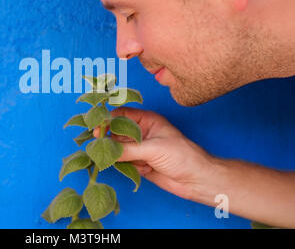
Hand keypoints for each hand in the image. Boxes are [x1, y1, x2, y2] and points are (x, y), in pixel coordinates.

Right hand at [94, 107, 215, 200]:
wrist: (197, 180)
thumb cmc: (183, 156)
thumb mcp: (154, 149)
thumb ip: (128, 149)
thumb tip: (105, 150)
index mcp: (147, 120)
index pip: (122, 115)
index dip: (108, 120)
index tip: (96, 128)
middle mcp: (141, 132)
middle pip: (116, 132)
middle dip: (110, 140)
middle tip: (100, 146)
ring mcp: (140, 148)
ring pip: (118, 149)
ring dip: (122, 156)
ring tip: (137, 162)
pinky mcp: (139, 164)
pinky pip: (124, 163)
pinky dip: (129, 167)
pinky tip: (146, 170)